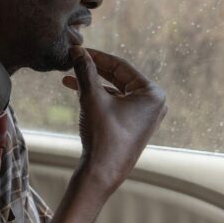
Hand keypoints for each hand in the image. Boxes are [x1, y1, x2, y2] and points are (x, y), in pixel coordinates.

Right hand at [62, 47, 166, 190]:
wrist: (102, 172)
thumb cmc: (102, 135)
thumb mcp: (92, 98)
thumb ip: (85, 71)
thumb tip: (76, 50)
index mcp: (152, 93)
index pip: (121, 66)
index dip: (96, 56)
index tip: (77, 50)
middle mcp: (154, 103)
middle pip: (119, 77)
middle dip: (93, 70)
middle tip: (72, 61)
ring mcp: (145, 116)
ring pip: (115, 91)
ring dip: (92, 84)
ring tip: (68, 79)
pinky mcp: (135, 126)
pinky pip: (116, 104)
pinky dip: (99, 98)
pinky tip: (78, 93)